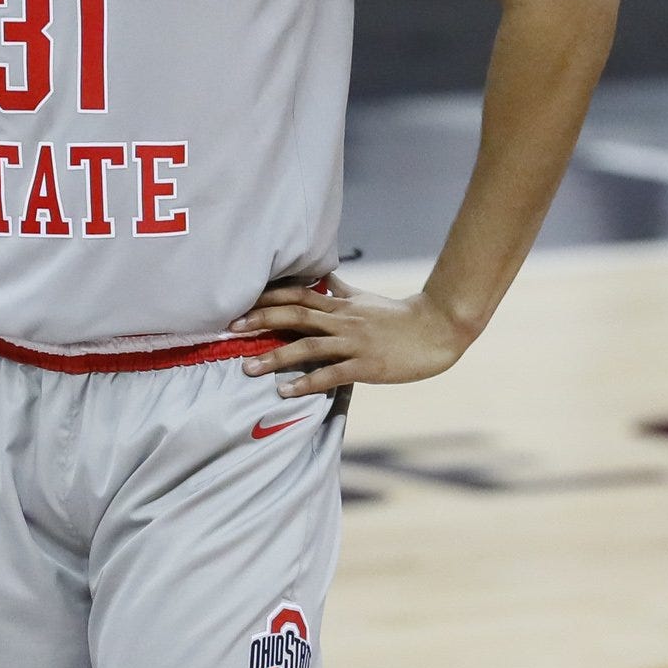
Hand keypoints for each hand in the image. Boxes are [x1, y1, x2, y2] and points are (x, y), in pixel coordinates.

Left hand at [237, 282, 477, 394]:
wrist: (436, 329)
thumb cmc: (400, 316)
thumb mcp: (366, 298)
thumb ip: (342, 290)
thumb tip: (325, 277)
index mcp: (341, 305)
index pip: (297, 296)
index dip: (267, 298)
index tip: (241, 304)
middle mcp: (342, 320)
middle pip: (294, 316)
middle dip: (261, 321)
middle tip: (231, 329)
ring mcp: (353, 343)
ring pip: (307, 346)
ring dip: (275, 357)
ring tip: (248, 368)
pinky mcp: (366, 366)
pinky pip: (330, 374)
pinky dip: (306, 382)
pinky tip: (285, 391)